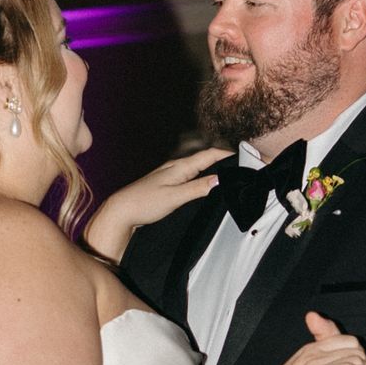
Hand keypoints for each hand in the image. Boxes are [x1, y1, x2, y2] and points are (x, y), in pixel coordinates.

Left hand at [83, 149, 227, 262]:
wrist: (121, 211)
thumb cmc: (144, 203)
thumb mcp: (175, 197)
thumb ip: (197, 188)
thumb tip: (220, 181)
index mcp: (180, 166)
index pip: (210, 154)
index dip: (228, 153)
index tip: (245, 155)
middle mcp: (175, 167)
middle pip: (205, 159)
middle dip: (223, 160)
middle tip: (241, 166)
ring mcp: (170, 175)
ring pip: (197, 167)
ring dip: (212, 168)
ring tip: (228, 174)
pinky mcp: (166, 184)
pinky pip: (189, 176)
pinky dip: (201, 178)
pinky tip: (204, 186)